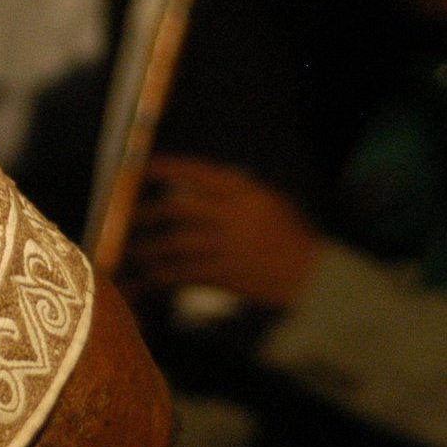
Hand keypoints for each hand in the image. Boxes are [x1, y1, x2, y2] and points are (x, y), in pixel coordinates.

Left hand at [126, 157, 323, 311]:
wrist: (315, 278)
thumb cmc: (292, 239)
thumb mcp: (271, 204)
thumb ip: (236, 193)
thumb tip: (194, 182)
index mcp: (248, 193)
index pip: (200, 173)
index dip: (168, 168)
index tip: (143, 168)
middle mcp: (236, 216)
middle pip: (178, 209)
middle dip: (147, 214)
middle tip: (131, 219)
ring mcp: (229, 247)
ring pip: (174, 243)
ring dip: (149, 248)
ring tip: (137, 252)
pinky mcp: (226, 275)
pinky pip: (183, 273)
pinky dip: (162, 275)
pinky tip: (152, 278)